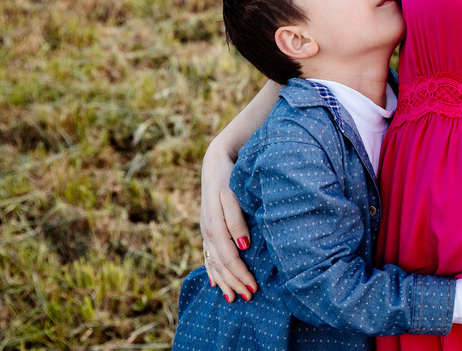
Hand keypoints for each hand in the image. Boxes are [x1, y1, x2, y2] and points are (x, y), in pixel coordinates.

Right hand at [200, 141, 256, 302]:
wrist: (216, 162)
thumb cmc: (229, 178)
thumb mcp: (233, 196)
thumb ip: (236, 221)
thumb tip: (243, 247)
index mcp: (215, 227)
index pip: (229, 258)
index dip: (241, 275)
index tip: (254, 288)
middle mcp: (208, 232)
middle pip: (221, 265)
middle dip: (234, 283)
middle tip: (249, 298)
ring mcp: (206, 231)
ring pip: (213, 263)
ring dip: (223, 281)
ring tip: (232, 298)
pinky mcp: (208, 229)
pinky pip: (208, 255)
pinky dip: (212, 270)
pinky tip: (214, 282)